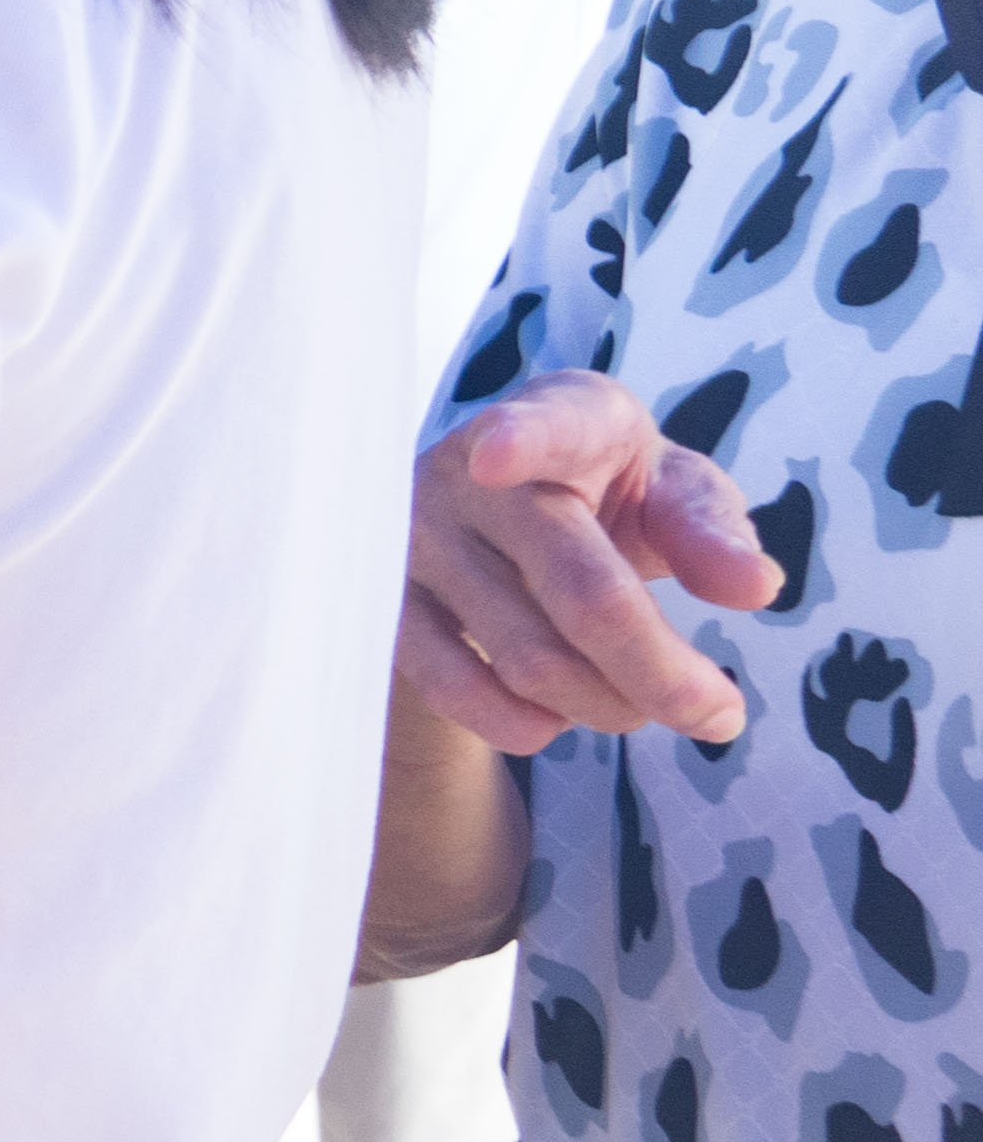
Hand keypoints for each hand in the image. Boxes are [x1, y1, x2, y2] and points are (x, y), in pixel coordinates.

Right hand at [406, 374, 775, 750]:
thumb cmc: (607, 490)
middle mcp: (468, 471)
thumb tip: (754, 589)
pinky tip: (558, 718)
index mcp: (561, 418)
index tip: (497, 455)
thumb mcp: (673, 490)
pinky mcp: (388, 599)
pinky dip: (522, 723)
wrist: (493, 501)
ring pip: (529, 657)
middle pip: (580, 594)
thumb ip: (713, 531)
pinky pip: (453, 687)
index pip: (537, 432)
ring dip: (609, 706)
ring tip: (646, 707)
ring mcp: (418, 537)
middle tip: (722, 717)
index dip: (514, 441)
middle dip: (662, 674)